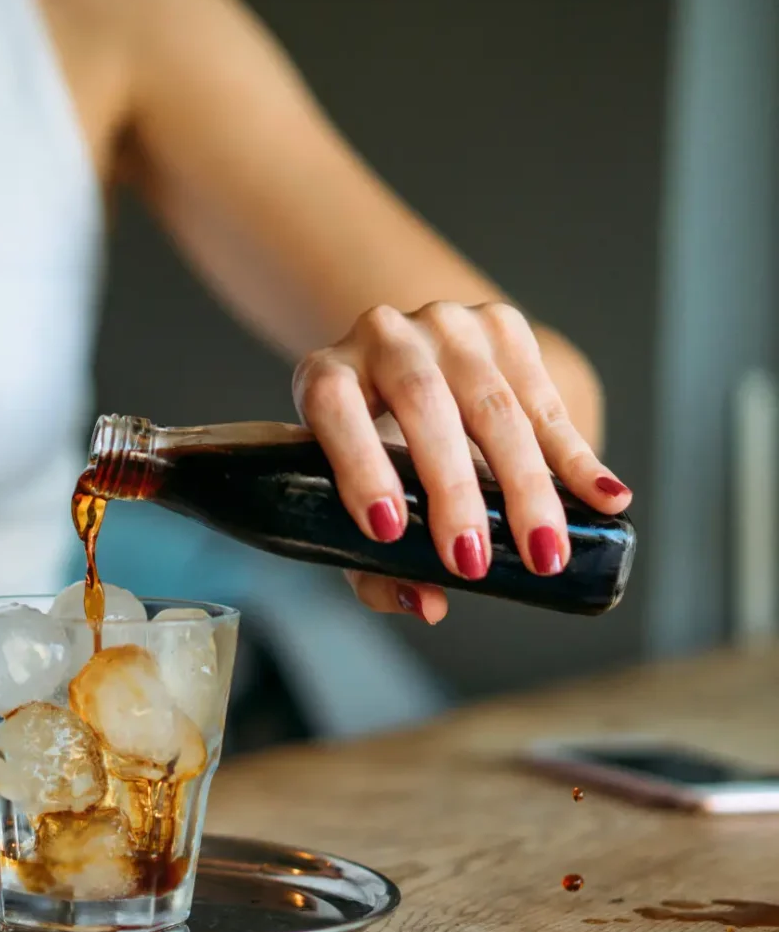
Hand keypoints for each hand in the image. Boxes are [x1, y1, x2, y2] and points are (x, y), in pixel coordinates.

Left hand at [292, 303, 630, 622]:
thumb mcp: (350, 503)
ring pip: (493, 404)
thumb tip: (428, 605)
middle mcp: (382, 336)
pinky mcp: (503, 328)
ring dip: (525, 485)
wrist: (403, 371)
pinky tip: (606, 497)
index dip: (359, 464)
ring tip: (545, 552)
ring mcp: (447, 326)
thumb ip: (371, 564)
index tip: (388, 530)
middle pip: (424, 404)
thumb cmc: (368, 456)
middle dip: (453, 491)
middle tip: (472, 562)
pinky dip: (577, 457)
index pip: (335, 405)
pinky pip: (545, 401)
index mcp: (326, 375)